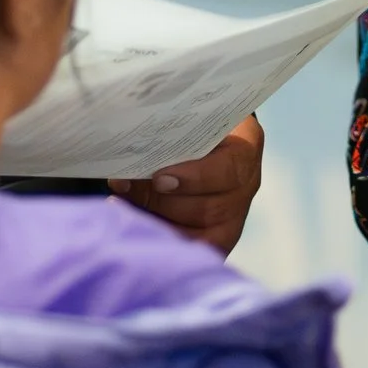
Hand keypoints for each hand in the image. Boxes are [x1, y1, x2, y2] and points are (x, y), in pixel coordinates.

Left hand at [109, 114, 263, 252]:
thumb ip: (167, 131)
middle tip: (125, 186)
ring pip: (198, 231)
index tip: (159, 179)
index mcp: (244, 147)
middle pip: (210, 207)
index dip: (194, 178)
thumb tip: (128, 154)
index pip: (228, 169)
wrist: (203, 138)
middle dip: (162, 201)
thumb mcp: (186, 119)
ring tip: (121, 202)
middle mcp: (246, 185)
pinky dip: (162, 238)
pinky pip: (193, 249)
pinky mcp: (219, 239)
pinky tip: (135, 227)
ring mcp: (235, 216)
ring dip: (156, 218)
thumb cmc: (192, 122)